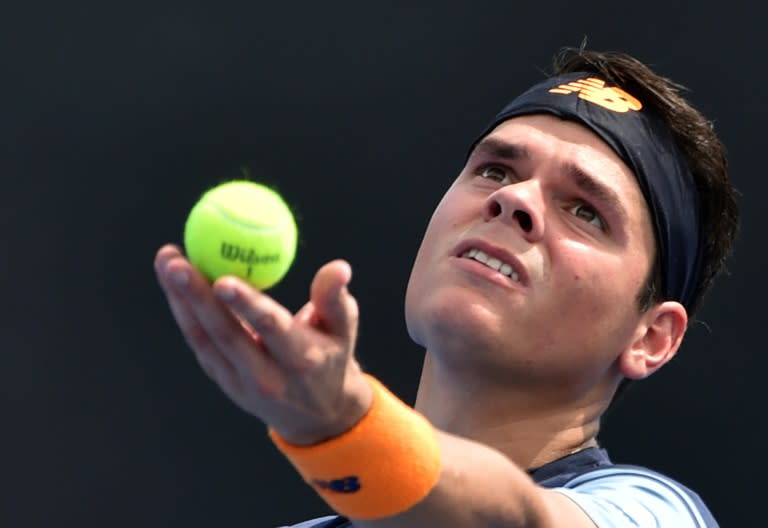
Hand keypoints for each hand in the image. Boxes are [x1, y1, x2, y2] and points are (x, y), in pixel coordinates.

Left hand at [154, 244, 372, 444]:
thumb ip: (336, 299)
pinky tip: (172, 281)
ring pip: (203, 337)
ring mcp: (239, 381)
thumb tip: (339, 267)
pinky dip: (183, 311)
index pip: (269, 328)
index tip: (222, 279)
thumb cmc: (332, 357)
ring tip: (166, 259)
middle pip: (225, 333)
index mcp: (299, 359)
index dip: (245, 304)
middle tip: (177, 260)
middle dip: (196, 296)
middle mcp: (266, 375)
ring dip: (180, 299)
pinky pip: (199, 342)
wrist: (318, 415)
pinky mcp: (223, 379)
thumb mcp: (344, 330)